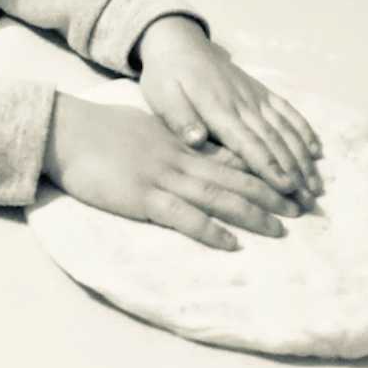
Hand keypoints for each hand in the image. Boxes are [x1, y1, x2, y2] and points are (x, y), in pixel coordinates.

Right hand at [42, 90, 304, 249]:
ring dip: (251, 213)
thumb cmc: (100, 129)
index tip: (288, 180)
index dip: (261, 168)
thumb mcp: (146, 125)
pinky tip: (231, 242)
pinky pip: (183, 216)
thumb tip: (198, 145)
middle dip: (270, 193)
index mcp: (179, 140)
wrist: (66, 131)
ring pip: (217, 195)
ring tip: (280, 228)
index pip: (229, 155)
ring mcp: (161, 176)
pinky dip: (210, 230)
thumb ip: (174, 136)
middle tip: (301, 208)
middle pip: (233, 176)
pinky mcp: (142, 196)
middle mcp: (178, 156)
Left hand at [136, 16, 321, 205]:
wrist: (178, 41)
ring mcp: (254, 95)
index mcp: (217, 108)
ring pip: (285, 129)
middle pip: (273, 141)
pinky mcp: (259, 90)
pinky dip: (302, 129)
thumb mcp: (162, 95)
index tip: (286, 188)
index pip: (248, 142)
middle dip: (294, 171)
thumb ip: (179, 119)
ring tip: (316, 185)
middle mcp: (243, 102)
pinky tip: (316, 149)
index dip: (268, 166)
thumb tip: (196, 139)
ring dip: (303, 157)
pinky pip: (287, 110)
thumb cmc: (166, 75)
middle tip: (310, 201)